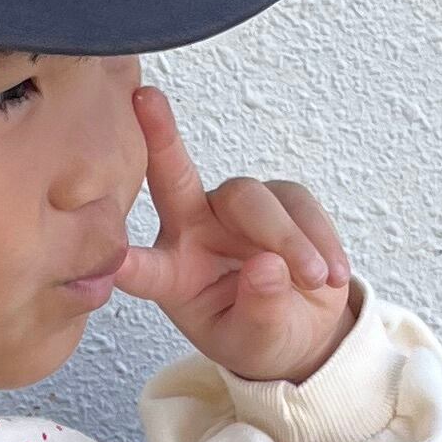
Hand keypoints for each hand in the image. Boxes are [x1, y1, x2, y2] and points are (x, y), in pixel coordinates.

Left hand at [115, 85, 364, 384]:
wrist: (305, 327)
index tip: (109, 259)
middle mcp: (193, 230)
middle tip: (147, 100)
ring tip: (314, 280)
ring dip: (289, 240)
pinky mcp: (280, 198)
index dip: (126, 263)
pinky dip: (320, 240)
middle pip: (178, 181)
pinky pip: (298, 205)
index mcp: (172, 274)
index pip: (142, 267)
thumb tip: (267, 267)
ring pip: (253, 201)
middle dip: (161, 138)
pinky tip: (331, 274)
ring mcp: (234, 209)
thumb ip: (259, 311)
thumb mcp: (257, 342)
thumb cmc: (262, 336)